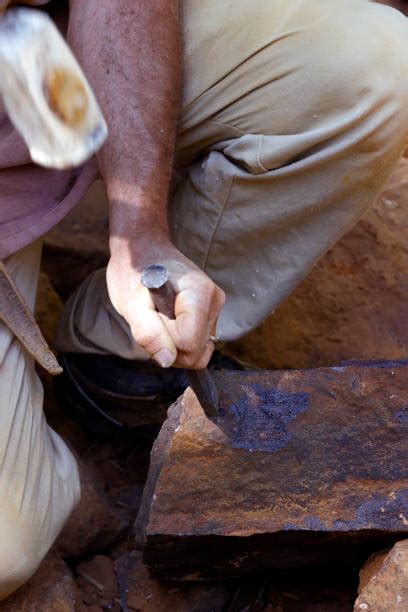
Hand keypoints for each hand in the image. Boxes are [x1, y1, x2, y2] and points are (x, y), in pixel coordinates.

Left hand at [106, 237, 224, 368]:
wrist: (141, 250)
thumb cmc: (133, 272)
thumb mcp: (130, 303)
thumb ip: (148, 332)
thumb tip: (167, 360)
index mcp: (200, 294)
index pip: (189, 343)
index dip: (164, 340)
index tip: (150, 316)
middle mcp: (214, 301)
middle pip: (196, 352)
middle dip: (169, 346)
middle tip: (151, 319)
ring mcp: (215, 309)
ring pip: (198, 352)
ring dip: (172, 344)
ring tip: (158, 318)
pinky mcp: (210, 316)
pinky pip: (197, 345)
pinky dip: (178, 341)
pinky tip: (166, 320)